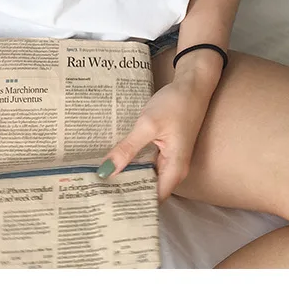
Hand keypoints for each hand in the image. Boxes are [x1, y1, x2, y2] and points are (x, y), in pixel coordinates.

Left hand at [97, 53, 221, 201]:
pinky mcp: (164, 147)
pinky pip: (146, 161)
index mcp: (174, 170)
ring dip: (126, 176)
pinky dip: (131, 162)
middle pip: (147, 189)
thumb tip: (106, 172)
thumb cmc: (175, 104)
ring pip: (145, 175)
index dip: (131, 204)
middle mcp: (173, 169)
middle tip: (95, 193)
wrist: (193, 83)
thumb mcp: (148, 125)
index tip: (106, 205)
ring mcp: (168, 158)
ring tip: (99, 180)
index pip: (152, 199)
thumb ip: (128, 149)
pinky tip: (114, 159)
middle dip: (124, 191)